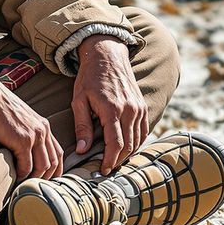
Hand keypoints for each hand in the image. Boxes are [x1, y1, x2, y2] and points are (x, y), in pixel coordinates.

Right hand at [0, 68, 62, 181]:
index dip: (55, 169)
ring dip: (34, 179)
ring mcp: (34, 135)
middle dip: (46, 178)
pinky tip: (15, 178)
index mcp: (44, 126)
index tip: (47, 180)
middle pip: (53, 162)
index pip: (58, 152)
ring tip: (24, 184)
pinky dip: (22, 176)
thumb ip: (28, 134)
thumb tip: (25, 154)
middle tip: (35, 186)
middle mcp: (43, 130)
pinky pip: (27, 166)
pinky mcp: (23, 140)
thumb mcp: (21, 120)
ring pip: (42, 167)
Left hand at [72, 35, 147, 174]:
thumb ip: (82, 126)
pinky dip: (137, 142)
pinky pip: (144, 130)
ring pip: (137, 139)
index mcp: (112, 109)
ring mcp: (138, 107)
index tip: (102, 170)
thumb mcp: (79, 100)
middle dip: (118, 160)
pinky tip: (126, 147)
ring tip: (115, 159)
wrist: (107, 55)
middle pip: (128, 145)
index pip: (115, 144)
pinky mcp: (142, 105)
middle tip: (107, 168)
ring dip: (128, 153)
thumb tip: (82, 150)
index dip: (109, 160)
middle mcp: (129, 109)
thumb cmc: (89, 78)